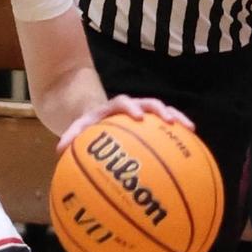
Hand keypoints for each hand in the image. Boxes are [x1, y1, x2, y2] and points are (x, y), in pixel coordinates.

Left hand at [53, 94, 194, 154]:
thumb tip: (59, 149)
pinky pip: (168, 127)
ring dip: (177, 118)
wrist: (97, 116)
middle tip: (169, 121)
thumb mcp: (79, 129)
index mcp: (114, 107)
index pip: (122, 102)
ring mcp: (145, 114)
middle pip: (148, 103)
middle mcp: (132, 107)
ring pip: (163, 112)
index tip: (137, 117)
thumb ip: (71, 136)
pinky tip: (193, 146)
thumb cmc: (89, 126)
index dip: (131, 108)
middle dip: (159, 110)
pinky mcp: (153, 123)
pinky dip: (179, 133)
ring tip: (191, 129)